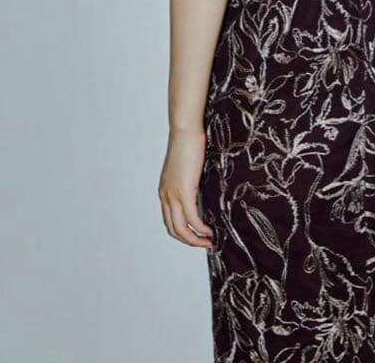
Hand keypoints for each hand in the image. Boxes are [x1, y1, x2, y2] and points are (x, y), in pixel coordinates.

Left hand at [158, 127, 213, 248]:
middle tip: (205, 243)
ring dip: (195, 239)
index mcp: (165, 191)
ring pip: (181, 229)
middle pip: (174, 230)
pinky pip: (192, 218)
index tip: (197, 235)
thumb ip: (190, 183)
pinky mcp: (183, 191)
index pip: (170, 221)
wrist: (185, 131)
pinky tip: (210, 230)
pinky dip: (201, 227)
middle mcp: (165, 196)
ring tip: (209, 241)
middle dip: (189, 240)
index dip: (183, 232)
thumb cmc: (188, 143)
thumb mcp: (187, 169)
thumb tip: (202, 192)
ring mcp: (173, 195)